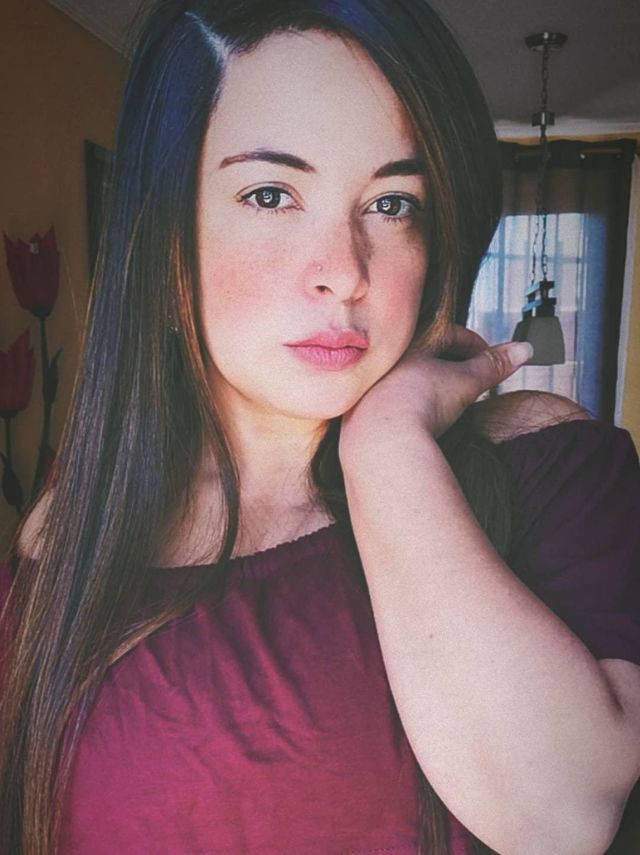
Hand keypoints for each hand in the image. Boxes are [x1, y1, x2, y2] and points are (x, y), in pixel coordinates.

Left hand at [339, 325, 532, 450]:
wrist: (381, 440)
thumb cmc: (421, 403)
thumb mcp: (465, 382)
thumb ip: (494, 365)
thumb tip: (526, 349)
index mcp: (409, 342)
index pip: (449, 332)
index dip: (476, 345)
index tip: (491, 362)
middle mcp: (386, 359)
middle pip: (427, 353)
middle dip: (454, 364)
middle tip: (475, 380)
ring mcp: (371, 384)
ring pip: (409, 376)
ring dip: (432, 385)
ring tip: (453, 403)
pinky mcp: (362, 410)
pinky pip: (393, 401)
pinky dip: (413, 405)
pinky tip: (424, 423)